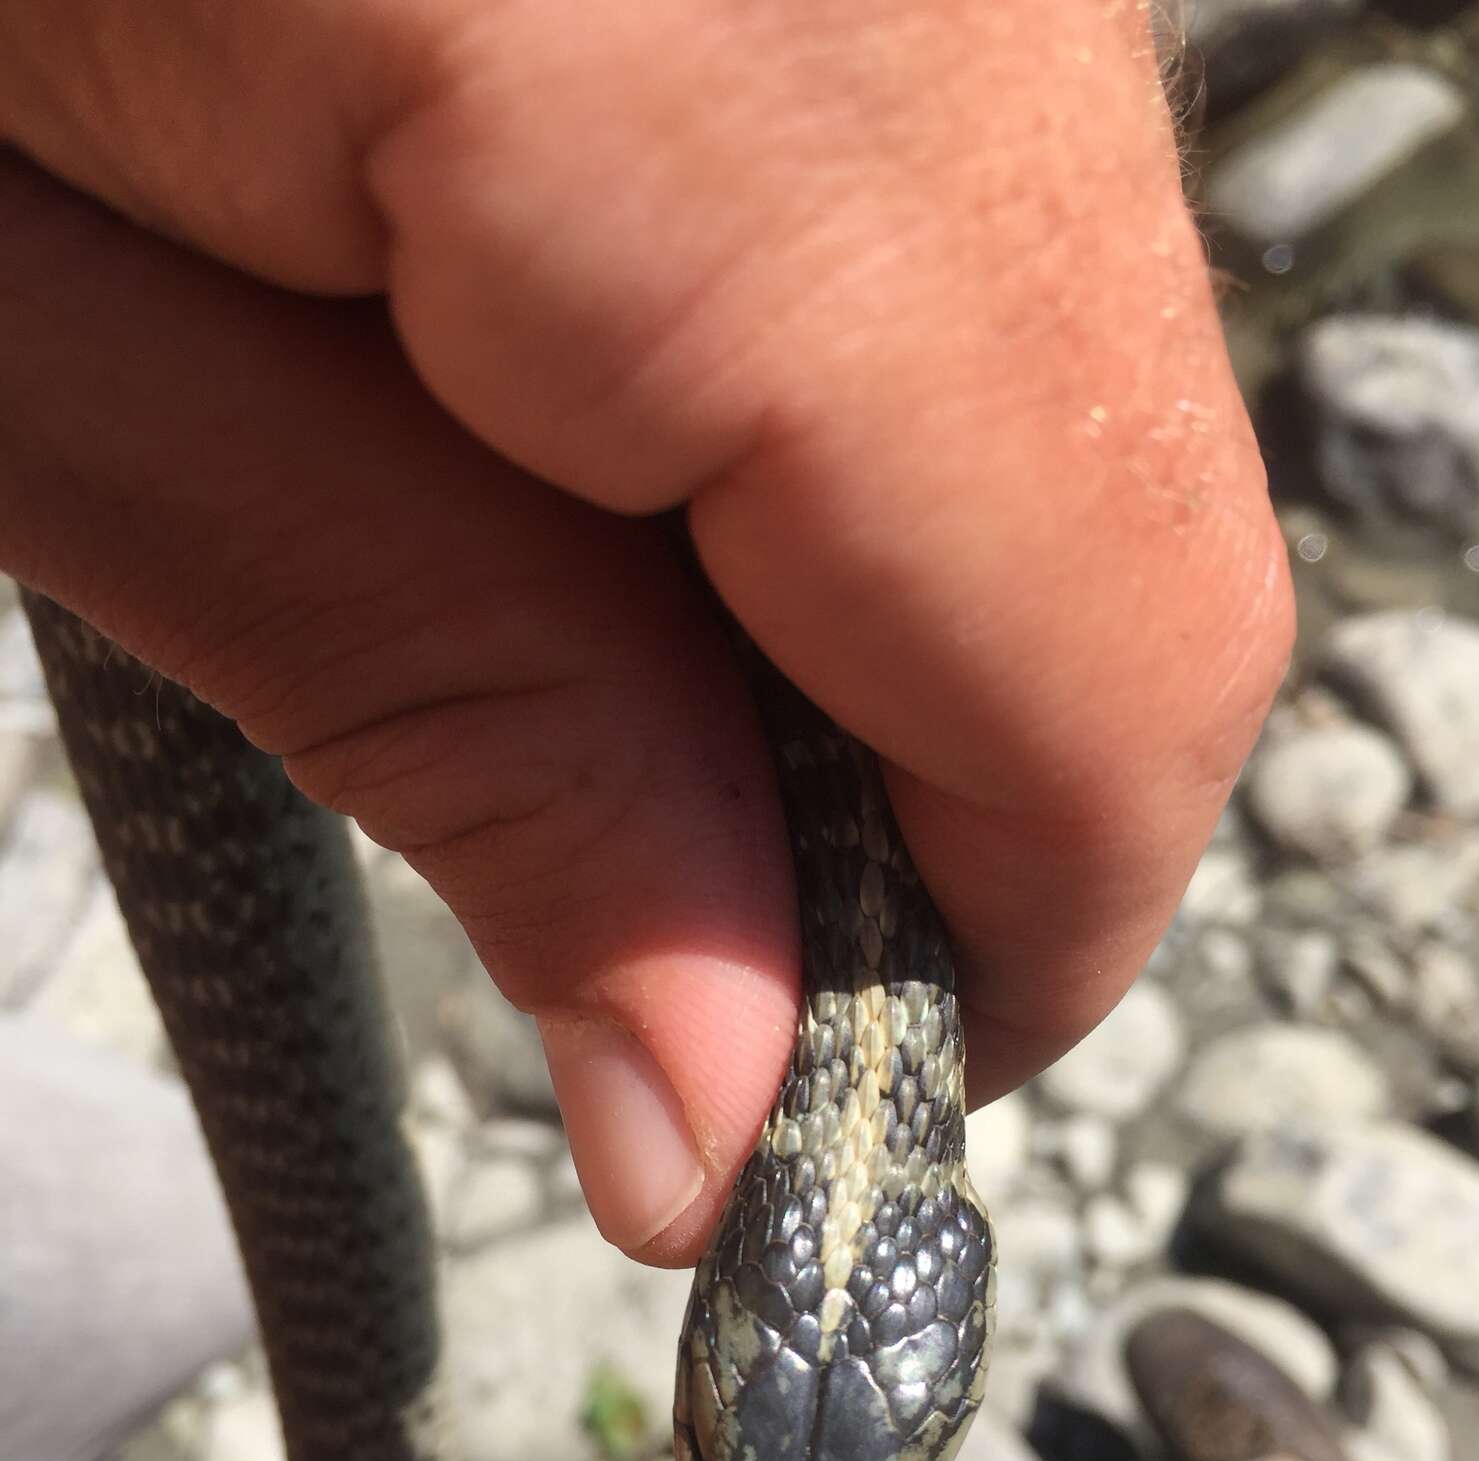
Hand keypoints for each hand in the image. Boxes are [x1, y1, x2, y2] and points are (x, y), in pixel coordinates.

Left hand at [0, 0, 1292, 1260]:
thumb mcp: (49, 368)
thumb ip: (450, 724)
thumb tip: (721, 1118)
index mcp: (740, 58)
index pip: (1106, 659)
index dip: (995, 963)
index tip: (809, 1118)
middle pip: (1151, 551)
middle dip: (950, 822)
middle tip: (686, 926)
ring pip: (1092, 408)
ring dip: (893, 634)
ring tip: (585, 636)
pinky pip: (998, 255)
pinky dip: (857, 449)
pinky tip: (618, 440)